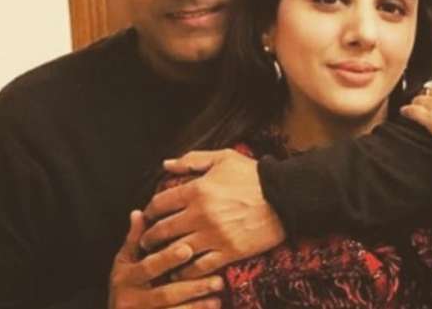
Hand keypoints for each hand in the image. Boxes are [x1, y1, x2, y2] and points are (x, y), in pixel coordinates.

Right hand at [109, 210, 222, 308]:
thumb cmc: (125, 282)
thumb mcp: (125, 261)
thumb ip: (134, 239)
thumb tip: (139, 212)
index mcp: (125, 277)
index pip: (149, 267)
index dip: (167, 259)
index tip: (188, 249)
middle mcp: (130, 300)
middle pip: (165, 294)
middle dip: (192, 287)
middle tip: (218, 280)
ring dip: (198, 305)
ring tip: (218, 295)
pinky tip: (214, 306)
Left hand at [141, 149, 285, 279]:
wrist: (285, 196)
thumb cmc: (253, 175)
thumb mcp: (223, 158)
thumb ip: (192, 160)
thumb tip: (166, 164)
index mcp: (197, 190)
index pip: (160, 203)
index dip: (149, 211)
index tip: (148, 216)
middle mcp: (201, 215)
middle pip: (163, 230)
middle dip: (149, 238)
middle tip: (146, 242)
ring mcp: (214, 235)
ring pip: (177, 251)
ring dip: (164, 257)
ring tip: (160, 259)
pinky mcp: (229, 252)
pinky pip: (200, 267)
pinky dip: (187, 271)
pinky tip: (180, 272)